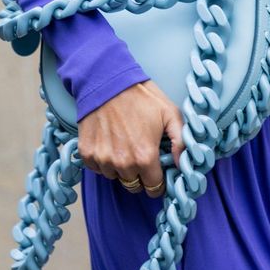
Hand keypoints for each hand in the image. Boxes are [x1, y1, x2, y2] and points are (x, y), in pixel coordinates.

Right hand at [77, 80, 185, 198]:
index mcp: (145, 156)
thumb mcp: (170, 113)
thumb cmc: (140, 96)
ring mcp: (102, 159)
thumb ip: (181, 141)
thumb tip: (183, 163)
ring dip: (121, 168)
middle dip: (140, 176)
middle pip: (134, 185)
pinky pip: (97, 169)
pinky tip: (110, 144)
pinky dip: (104, 161)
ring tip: (124, 146)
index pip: (154, 188)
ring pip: (115, 177)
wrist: (106, 81)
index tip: (157, 173)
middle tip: (141, 157)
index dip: (158, 183)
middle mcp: (122, 163)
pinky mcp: (87, 153)